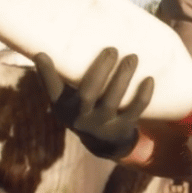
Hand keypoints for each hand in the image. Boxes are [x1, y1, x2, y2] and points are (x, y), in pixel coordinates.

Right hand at [35, 47, 153, 160]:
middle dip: (100, 70)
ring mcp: (102, 125)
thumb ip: (59, 77)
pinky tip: (149, 79)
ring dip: (123, 77)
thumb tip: (43, 48)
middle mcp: (81, 117)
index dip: (45, 73)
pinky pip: (135, 110)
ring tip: (132, 57)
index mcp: (64, 107)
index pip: (52, 89)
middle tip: (112, 49)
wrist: (105, 144)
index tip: (42, 53)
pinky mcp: (123, 128)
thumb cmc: (85, 109)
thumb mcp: (68, 98)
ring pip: (112, 100)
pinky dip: (143, 95)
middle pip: (88, 93)